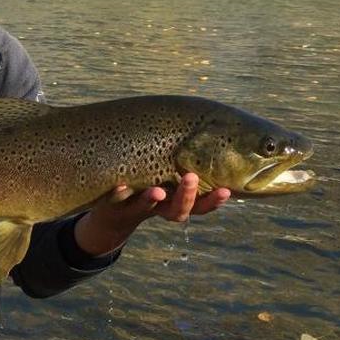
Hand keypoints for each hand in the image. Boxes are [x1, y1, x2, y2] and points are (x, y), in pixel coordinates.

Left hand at [73, 173, 230, 256]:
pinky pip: (116, 200)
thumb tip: (214, 128)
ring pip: (148, 207)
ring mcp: (137, 205)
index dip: (214, 201)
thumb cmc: (151, 182)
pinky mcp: (114, 202)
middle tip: (191, 178)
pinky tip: (121, 185)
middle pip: (178, 209)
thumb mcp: (169, 171)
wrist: (113, 212)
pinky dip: (119, 193)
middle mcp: (160, 207)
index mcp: (178, 201)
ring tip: (158, 191)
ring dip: (152, 199)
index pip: (201, 205)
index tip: (226, 191)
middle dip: (186, 195)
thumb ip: (186, 160)